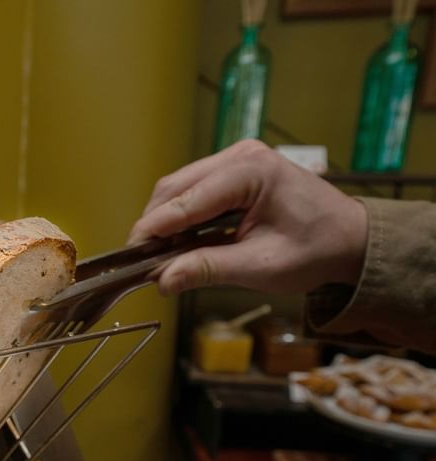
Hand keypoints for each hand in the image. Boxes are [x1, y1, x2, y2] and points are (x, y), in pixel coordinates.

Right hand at [128, 140, 367, 295]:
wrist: (352, 240)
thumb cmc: (318, 250)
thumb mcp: (262, 267)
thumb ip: (208, 269)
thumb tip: (163, 280)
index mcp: (251, 171)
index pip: (185, 200)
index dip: (153, 230)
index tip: (131, 257)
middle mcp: (240, 156)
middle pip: (174, 188)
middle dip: (154, 225)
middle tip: (142, 262)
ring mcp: (236, 160)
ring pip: (179, 188)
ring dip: (165, 221)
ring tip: (160, 256)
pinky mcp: (233, 172)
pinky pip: (193, 191)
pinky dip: (180, 217)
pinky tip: (179, 242)